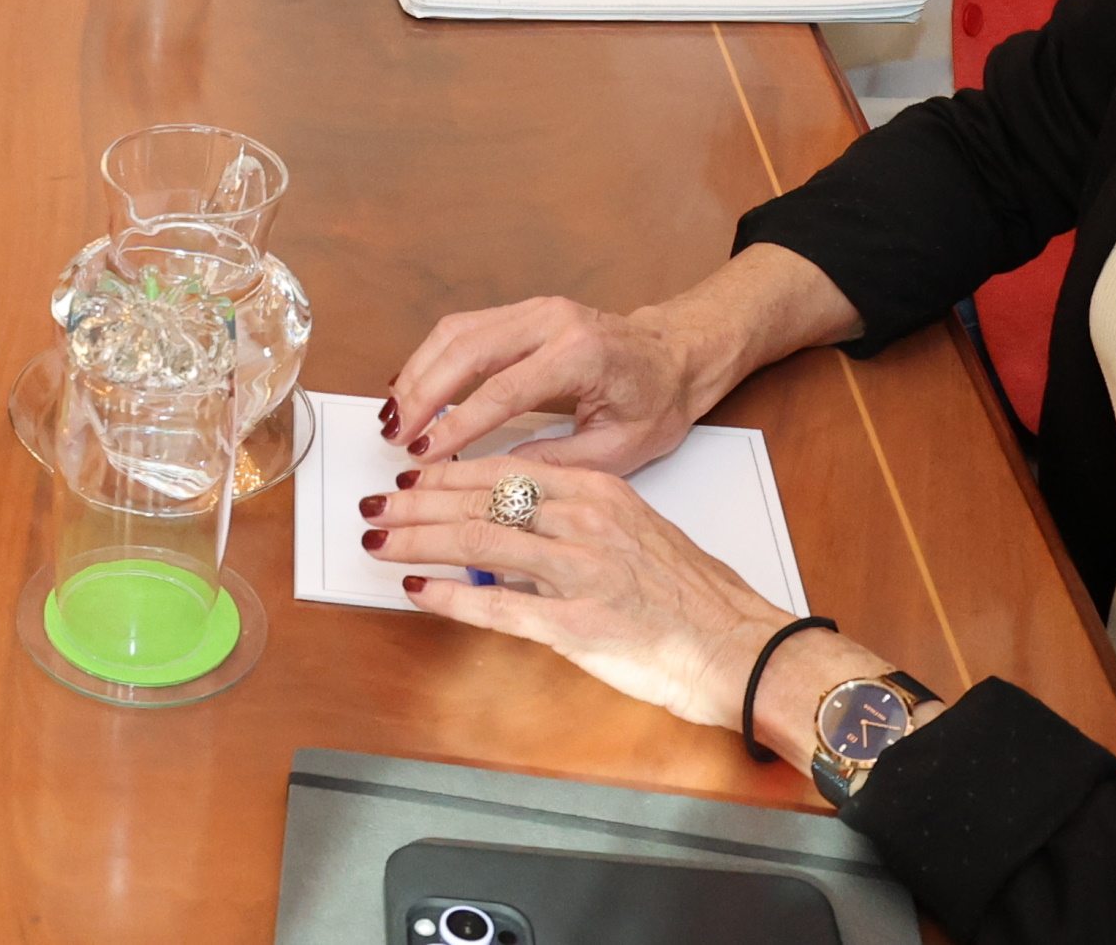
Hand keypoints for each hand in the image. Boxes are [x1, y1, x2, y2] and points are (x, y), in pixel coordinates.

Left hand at [367, 459, 881, 745]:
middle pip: (478, 499)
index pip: (504, 469)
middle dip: (416, 503)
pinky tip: (416, 593)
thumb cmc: (691, 594)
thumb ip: (575, 520)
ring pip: (476, 540)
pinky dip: (448, 597)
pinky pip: (496, 605)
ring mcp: (580, 571)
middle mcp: (585, 521)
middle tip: (376, 506)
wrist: (739, 645)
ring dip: (417, 541)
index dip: (448, 472)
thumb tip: (513, 524)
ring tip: (379, 541)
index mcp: (598, 490)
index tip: (412, 478)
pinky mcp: (577, 624)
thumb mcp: (634, 530)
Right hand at [384, 295, 716, 473]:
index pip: (503, 389)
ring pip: (456, 332)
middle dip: (423, 395)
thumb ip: (557, 462)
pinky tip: (412, 385)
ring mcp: (533, 309)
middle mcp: (552, 320)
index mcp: (581, 353)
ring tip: (394, 415)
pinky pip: (464, 328)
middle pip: (466, 350)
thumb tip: (497, 480)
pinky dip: (431, 357)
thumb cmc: (656, 401)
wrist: (677, 355)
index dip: (458, 423)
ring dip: (418, 373)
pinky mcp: (521, 311)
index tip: (427, 452)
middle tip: (396, 436)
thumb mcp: (619, 449)